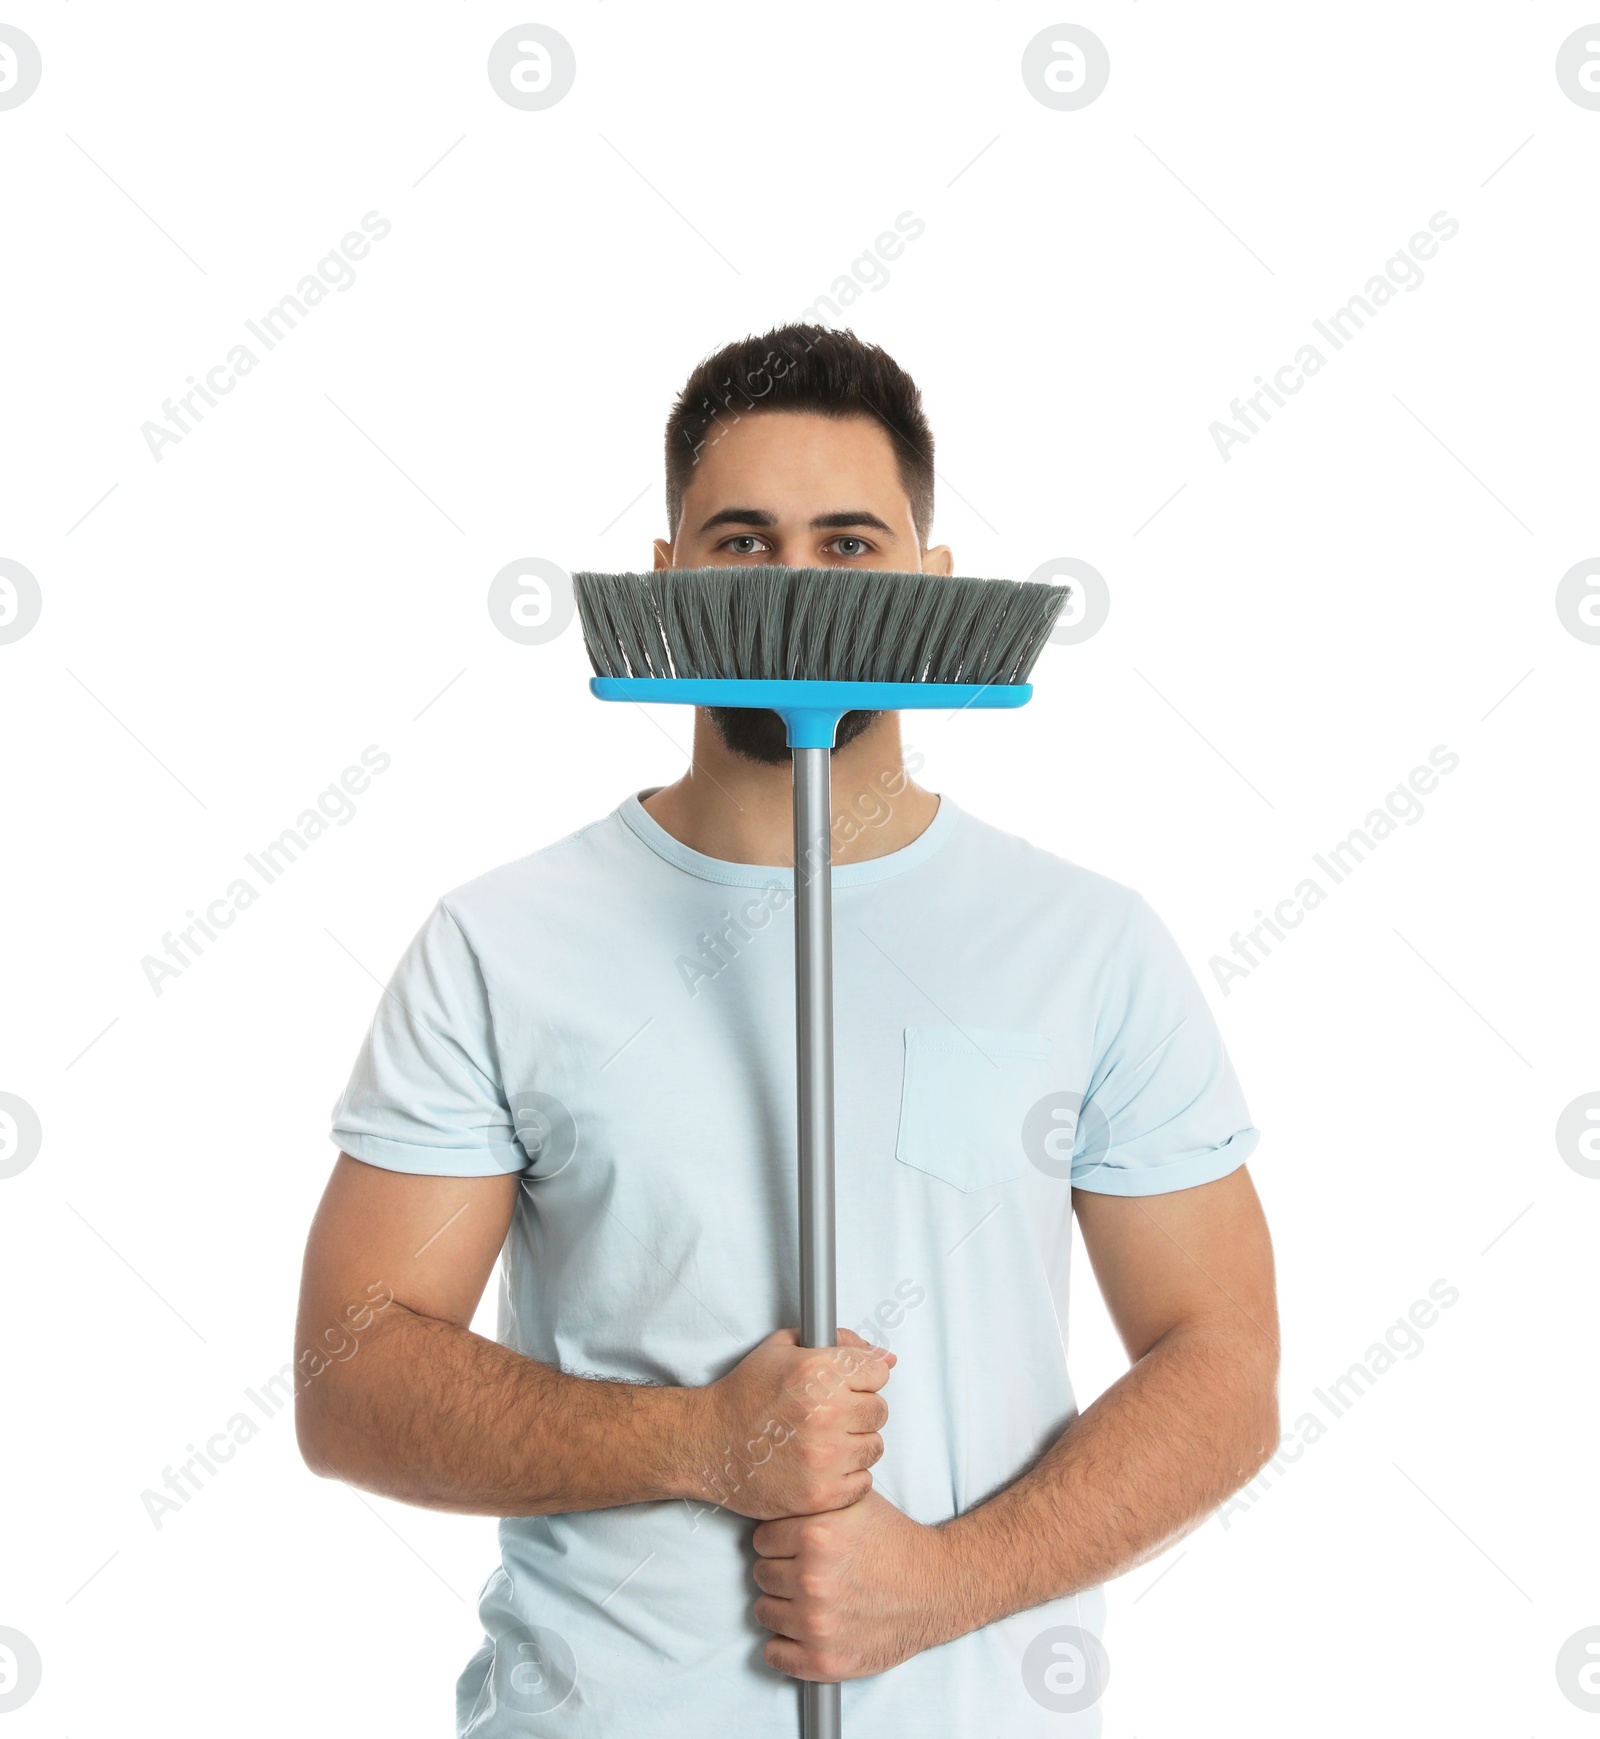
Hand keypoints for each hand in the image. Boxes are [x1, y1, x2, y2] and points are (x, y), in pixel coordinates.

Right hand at [687, 1328, 893, 1520]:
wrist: (707, 1442)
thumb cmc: (745, 1393)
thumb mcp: (783, 1347)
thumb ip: (840, 1341)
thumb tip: (885, 1357)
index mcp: (818, 1370)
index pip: (878, 1372)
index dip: (862, 1378)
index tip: (846, 1385)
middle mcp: (826, 1412)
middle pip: (879, 1410)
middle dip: (858, 1409)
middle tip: (831, 1414)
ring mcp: (825, 1456)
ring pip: (874, 1446)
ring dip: (854, 1443)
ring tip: (824, 1440)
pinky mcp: (821, 1493)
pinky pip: (863, 1481)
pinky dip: (847, 1475)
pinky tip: (822, 1466)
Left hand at [752, 1488, 963, 1680]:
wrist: (936, 1588)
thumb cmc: (895, 1544)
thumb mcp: (855, 1501)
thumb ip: (814, 1498)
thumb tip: (779, 1493)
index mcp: (817, 1536)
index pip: (761, 1539)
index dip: (779, 1540)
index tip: (795, 1546)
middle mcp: (813, 1581)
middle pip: (761, 1574)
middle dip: (781, 1570)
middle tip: (807, 1571)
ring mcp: (817, 1624)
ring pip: (764, 1612)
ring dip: (782, 1605)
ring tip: (810, 1598)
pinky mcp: (825, 1660)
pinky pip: (775, 1654)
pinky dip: (784, 1645)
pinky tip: (803, 1630)